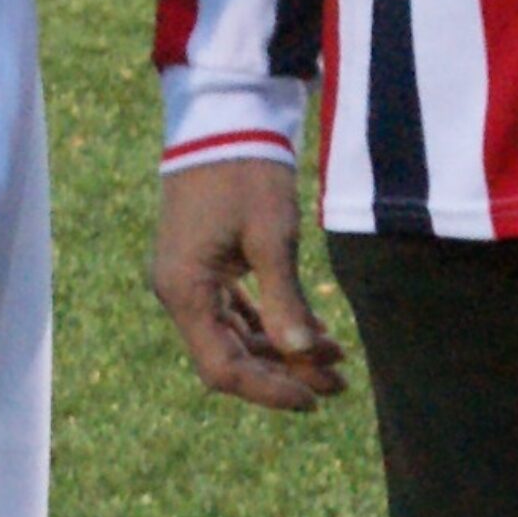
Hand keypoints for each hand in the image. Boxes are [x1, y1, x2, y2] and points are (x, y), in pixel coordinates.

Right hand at [152, 156, 345, 408]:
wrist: (227, 116)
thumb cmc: (247, 171)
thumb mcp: (272, 237)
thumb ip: (285, 300)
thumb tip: (304, 354)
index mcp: (184, 290)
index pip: (222, 367)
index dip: (268, 390)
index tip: (312, 400)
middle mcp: (178, 291)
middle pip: (230, 356)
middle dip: (286, 372)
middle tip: (339, 382)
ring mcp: (190, 279)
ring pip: (237, 336)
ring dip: (285, 350)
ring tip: (336, 358)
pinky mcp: (204, 265)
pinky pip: (237, 310)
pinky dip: (273, 324)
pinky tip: (315, 333)